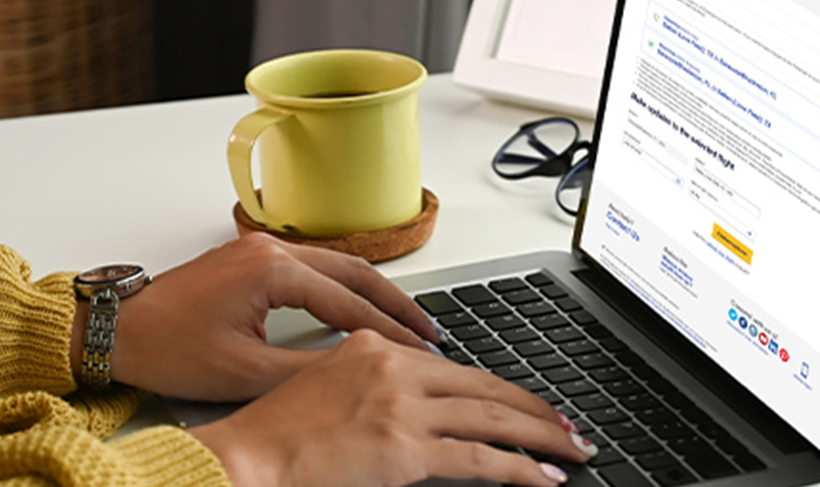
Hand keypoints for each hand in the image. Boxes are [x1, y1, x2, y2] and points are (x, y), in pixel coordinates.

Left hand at [78, 233, 440, 400]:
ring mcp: (259, 249)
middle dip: (397, 304)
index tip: (422, 352)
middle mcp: (270, 249)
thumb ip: (307, 371)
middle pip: (356, 272)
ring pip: (337, 265)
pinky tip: (358, 309)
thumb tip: (357, 375)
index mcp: (272, 270)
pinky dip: (344, 288)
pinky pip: (314, 267)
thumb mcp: (245, 372)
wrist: (115, 330)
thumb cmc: (165, 348)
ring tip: (404, 322)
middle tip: (430, 332)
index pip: (352, 303)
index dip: (392, 333)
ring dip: (372, 293)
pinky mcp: (250, 258)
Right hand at [187, 329, 598, 486]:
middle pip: (485, 386)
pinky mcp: (407, 448)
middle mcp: (395, 367)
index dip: (499, 387)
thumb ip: (371, 379)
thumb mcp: (324, 383)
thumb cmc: (274, 433)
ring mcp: (404, 407)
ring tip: (572, 449)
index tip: (526, 402)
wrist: (248, 457)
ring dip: (542, 437)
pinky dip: (521, 469)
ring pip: (494, 418)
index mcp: (374, 346)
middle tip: (567, 425)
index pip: (455, 366)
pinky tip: (544, 478)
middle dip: (535, 409)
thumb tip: (414, 400)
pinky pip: (481, 459)